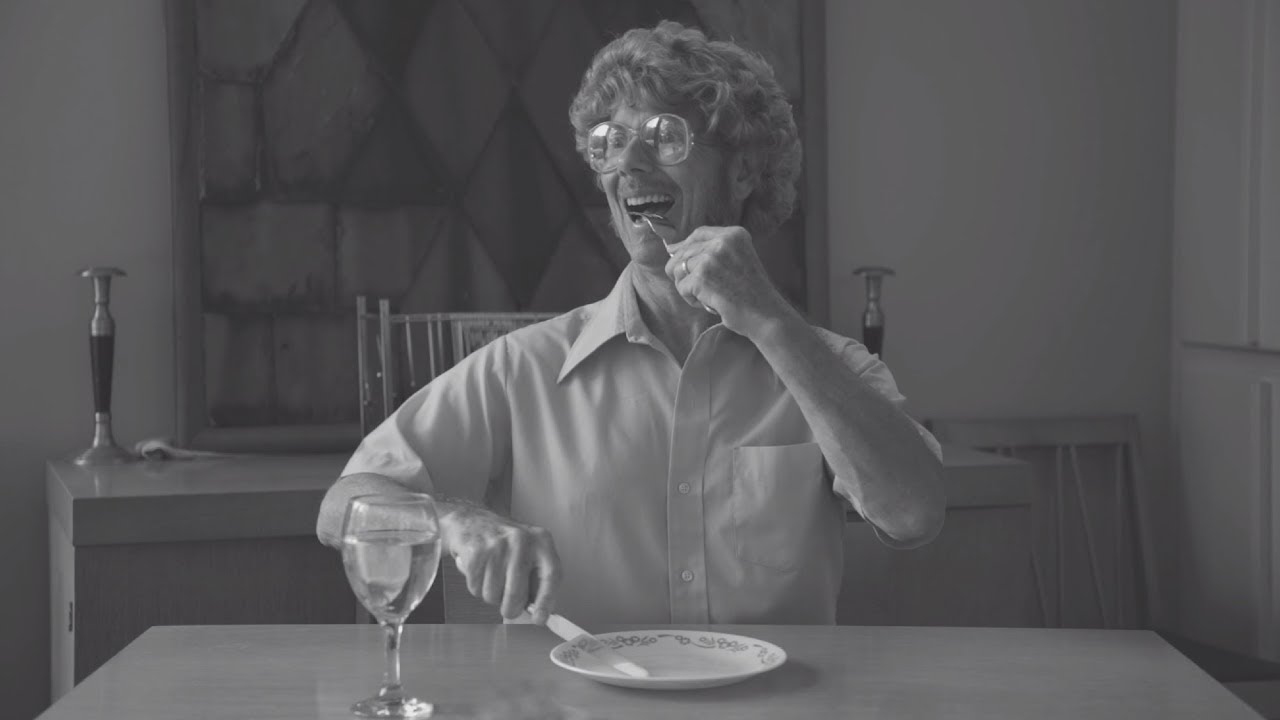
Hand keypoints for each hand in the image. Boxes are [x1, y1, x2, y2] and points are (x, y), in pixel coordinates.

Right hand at [438, 503, 560, 622]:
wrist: (470, 520)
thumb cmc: (502, 542)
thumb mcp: (527, 553)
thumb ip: (536, 579)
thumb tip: (539, 612)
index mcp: (541, 540)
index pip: (551, 574)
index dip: (546, 601)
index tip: (539, 618)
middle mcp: (521, 540)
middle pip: (517, 593)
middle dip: (510, 607)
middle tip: (507, 604)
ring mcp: (497, 545)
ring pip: (493, 594)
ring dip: (490, 595)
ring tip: (491, 576)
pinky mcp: (475, 551)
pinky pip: (476, 588)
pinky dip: (476, 587)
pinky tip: (479, 570)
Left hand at [663, 225, 797, 335]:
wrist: (766, 315)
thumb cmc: (752, 294)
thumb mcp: (738, 260)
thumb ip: (712, 251)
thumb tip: (672, 249)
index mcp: (734, 234)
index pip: (698, 234)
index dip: (684, 245)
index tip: (676, 255)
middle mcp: (722, 241)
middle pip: (683, 252)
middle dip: (684, 273)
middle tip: (702, 289)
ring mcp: (711, 258)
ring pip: (677, 269)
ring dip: (688, 287)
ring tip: (709, 296)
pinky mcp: (702, 277)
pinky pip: (681, 287)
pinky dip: (692, 300)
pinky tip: (710, 303)